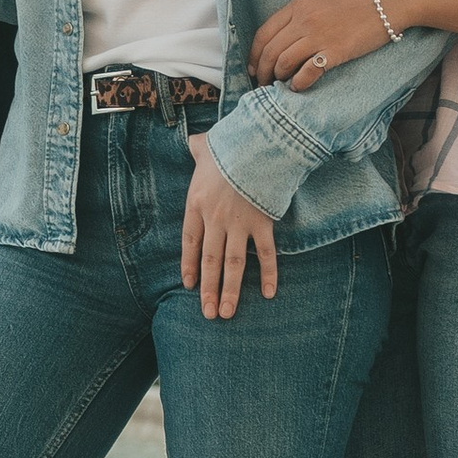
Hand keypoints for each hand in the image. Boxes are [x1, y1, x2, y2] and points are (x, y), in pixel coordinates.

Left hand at [180, 135, 278, 319]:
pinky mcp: (262, 223)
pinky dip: (269, 274)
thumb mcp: (205, 146)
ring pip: (233, 264)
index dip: (189, 264)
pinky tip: (269, 294)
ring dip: (230, 291)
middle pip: (210, 261)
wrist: (255, 143)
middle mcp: (215, 219)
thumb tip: (194, 143)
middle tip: (208, 314)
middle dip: (208, 290)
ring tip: (227, 313)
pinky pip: (266, 254)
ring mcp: (239, 223)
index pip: (190, 242)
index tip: (188, 285)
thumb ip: (197, 149)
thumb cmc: (228, 144)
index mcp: (197, 203)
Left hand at [249, 0, 394, 88]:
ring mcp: (319, 36)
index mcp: (298, 5)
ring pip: (284, 62)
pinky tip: (299, 87)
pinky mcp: (336, 51)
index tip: (253, 67)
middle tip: (262, 83)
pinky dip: (299, 83)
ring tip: (280, 85)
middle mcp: (304, 20)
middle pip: (270, 51)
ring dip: (278, 78)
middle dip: (262, 71)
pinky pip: (308, 72)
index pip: (264, 33)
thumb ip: (302, 12)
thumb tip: (286, 33)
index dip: (254, 54)